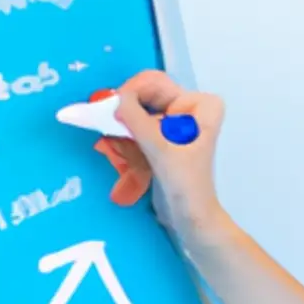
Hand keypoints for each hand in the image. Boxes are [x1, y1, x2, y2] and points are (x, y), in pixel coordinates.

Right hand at [93, 69, 226, 232]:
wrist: (191, 218)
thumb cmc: (185, 185)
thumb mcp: (161, 151)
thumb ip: (138, 121)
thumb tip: (116, 98)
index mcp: (200, 105)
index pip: (158, 84)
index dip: (133, 93)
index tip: (115, 111)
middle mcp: (189, 109)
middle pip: (146, 94)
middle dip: (124, 107)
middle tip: (103, 120)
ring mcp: (175, 124)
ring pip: (138, 110)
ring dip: (121, 122)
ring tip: (108, 135)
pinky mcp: (161, 139)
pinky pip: (137, 126)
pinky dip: (123, 133)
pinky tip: (113, 142)